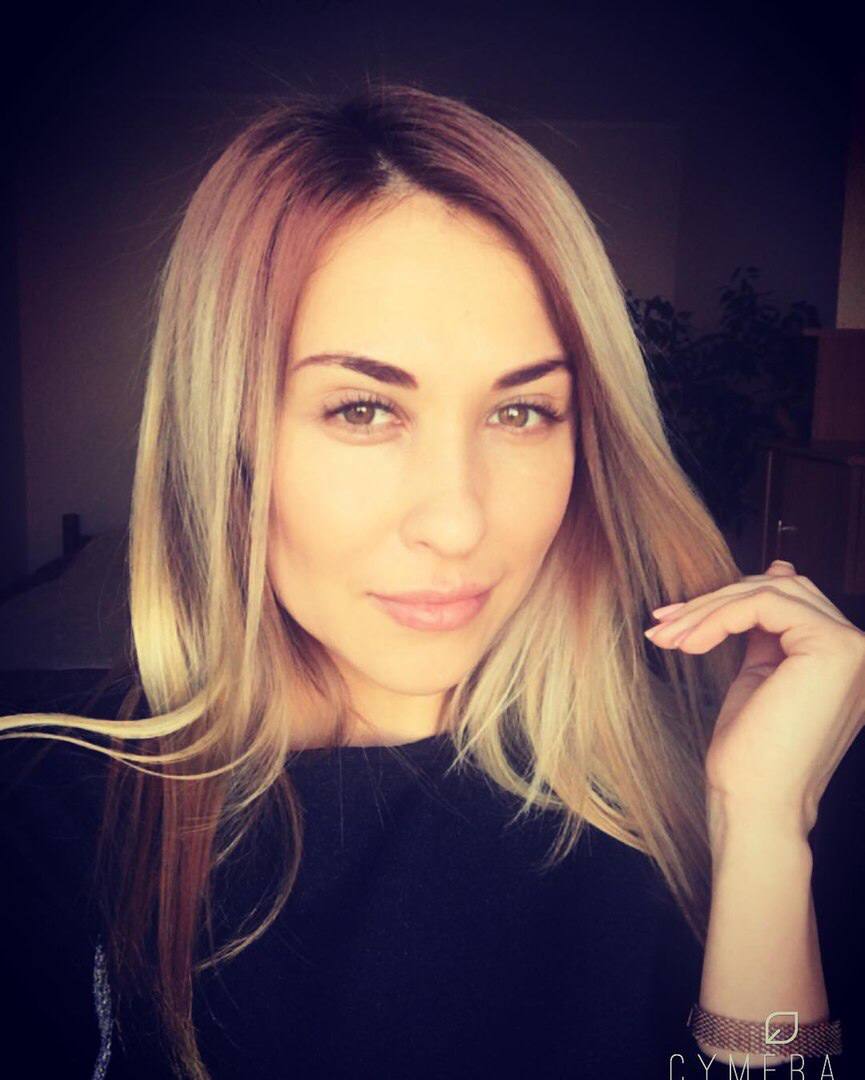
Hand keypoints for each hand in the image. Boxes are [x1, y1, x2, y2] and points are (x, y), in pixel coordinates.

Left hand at [645, 560, 864, 836]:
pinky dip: (716, 617)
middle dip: (714, 601)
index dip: (728, 602)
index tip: (675, 620)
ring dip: (708, 609)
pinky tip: (688, 642)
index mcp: (846, 659)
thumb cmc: (752, 756)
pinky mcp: (833, 649)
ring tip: (666, 636)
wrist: (756, 804)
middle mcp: (861, 651)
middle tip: (663, 624)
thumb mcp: (761, 675)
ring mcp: (853, 649)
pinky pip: (763, 605)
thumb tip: (778, 570)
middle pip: (781, 590)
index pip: (788, 601)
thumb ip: (768, 629)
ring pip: (770, 592)